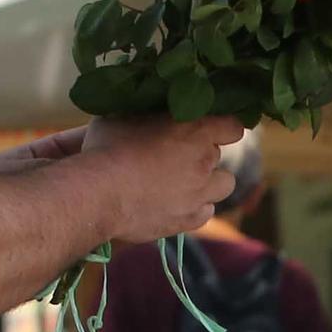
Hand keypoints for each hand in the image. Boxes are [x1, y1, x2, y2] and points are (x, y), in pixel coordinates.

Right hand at [75, 109, 252, 243]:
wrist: (99, 194)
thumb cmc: (106, 149)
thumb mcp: (123, 117)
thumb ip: (145, 115)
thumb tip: (146, 111)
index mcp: (195, 130)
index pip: (231, 126)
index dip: (224, 127)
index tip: (213, 127)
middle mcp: (204, 162)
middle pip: (217, 154)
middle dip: (202, 153)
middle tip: (177, 154)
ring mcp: (199, 194)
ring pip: (223, 185)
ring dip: (208, 182)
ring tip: (185, 182)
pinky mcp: (188, 220)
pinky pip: (205, 213)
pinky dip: (195, 208)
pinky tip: (177, 204)